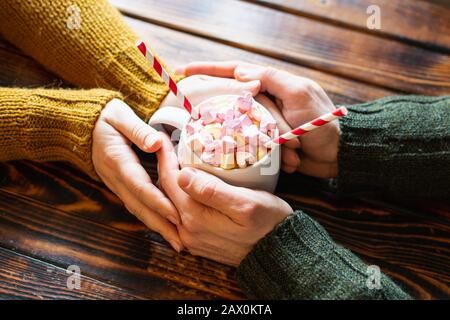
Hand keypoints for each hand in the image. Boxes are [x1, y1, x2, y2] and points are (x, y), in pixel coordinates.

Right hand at [92, 98, 181, 250]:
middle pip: (140, 206)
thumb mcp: (120, 116)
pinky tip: (163, 229)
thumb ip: (137, 129)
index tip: (176, 214)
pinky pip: (136, 206)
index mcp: (118, 160)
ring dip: (157, 227)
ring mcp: (116, 185)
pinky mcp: (119, 187)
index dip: (158, 201)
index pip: (140, 185)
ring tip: (177, 242)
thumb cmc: (105, 117)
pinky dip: (150, 219)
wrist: (81, 126)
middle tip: (181, 242)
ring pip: (137, 210)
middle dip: (161, 225)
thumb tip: (156, 143)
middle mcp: (116, 178)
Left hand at [157, 134, 291, 265]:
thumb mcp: (246, 203)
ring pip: (169, 205)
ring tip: (175, 163)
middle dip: (164, 168)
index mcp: (195, 217)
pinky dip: (177, 199)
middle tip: (167, 147)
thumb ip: (212, 191)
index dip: (165, 157)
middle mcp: (187, 231)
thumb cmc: (268, 223)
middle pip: (165, 193)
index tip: (162, 138)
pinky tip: (186, 187)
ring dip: (169, 183)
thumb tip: (182, 175)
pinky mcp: (198, 242)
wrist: (278, 253)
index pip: (170, 180)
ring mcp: (191, 239)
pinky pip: (178, 216)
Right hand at [178, 62, 338, 177]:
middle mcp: (265, 101)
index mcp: (271, 85)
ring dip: (249, 141)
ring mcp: (265, 123)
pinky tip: (274, 161)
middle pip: (232, 102)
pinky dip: (261, 155)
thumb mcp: (299, 93)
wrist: (340, 153)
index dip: (208, 70)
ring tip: (267, 148)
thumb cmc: (322, 121)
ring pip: (241, 128)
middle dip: (224, 114)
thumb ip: (271, 79)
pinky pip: (254, 147)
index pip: (234, 72)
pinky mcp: (268, 143)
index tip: (184, 71)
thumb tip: (241, 73)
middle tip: (208, 120)